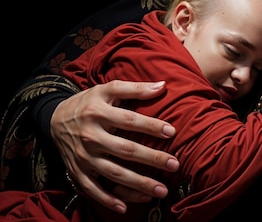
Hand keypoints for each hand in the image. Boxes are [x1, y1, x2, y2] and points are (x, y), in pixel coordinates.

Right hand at [51, 80, 179, 213]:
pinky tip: (126, 207)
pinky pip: (93, 189)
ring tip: (161, 190)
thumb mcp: (108, 89)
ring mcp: (83, 156)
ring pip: (113, 173)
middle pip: (125, 150)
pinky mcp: (77, 172)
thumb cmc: (89, 102)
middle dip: (151, 158)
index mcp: (99, 112)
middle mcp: (91, 136)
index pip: (129, 120)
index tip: (172, 132)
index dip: (151, 126)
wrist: (55, 118)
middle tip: (174, 164)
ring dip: (138, 184)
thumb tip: (162, 86)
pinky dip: (108, 200)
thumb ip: (135, 88)